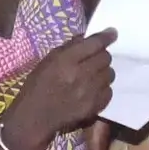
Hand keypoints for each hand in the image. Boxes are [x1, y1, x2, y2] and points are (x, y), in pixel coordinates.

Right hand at [2, 29, 117, 149]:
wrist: (35, 117)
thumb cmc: (38, 85)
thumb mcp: (47, 60)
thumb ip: (68, 47)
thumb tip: (86, 38)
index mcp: (66, 61)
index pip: (94, 44)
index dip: (106, 36)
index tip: (112, 33)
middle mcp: (81, 75)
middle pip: (106, 58)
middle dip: (102, 55)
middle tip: (94, 58)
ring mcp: (90, 92)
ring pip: (110, 74)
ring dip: (103, 71)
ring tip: (93, 75)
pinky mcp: (94, 107)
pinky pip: (109, 91)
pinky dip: (103, 88)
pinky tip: (93, 89)